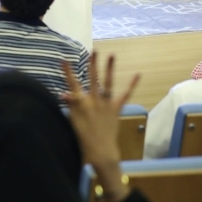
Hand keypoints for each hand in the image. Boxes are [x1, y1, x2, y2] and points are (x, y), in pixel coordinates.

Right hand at [61, 52, 139, 201]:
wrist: (100, 150)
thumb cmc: (82, 135)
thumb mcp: (73, 120)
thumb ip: (70, 105)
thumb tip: (64, 93)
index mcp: (80, 103)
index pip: (72, 84)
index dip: (68, 72)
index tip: (64, 60)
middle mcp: (93, 100)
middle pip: (92, 79)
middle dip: (92, 64)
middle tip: (93, 51)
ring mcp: (105, 104)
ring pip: (107, 83)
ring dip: (109, 68)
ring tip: (111, 55)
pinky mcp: (116, 108)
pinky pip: (124, 95)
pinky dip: (131, 85)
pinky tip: (137, 74)